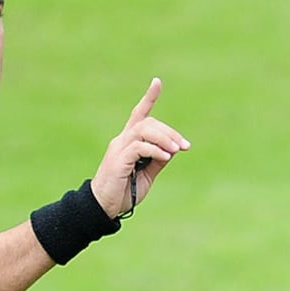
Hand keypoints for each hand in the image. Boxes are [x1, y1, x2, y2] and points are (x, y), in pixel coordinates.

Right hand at [90, 79, 189, 218]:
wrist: (105, 207)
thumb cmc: (124, 192)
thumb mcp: (147, 175)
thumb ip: (158, 160)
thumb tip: (173, 149)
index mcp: (128, 142)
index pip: (139, 114)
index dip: (148, 98)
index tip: (157, 82)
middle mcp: (122, 140)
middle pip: (147, 122)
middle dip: (169, 131)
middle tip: (184, 146)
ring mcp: (119, 148)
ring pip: (143, 130)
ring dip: (164, 138)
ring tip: (177, 150)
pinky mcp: (118, 159)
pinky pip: (139, 147)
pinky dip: (155, 150)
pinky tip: (166, 157)